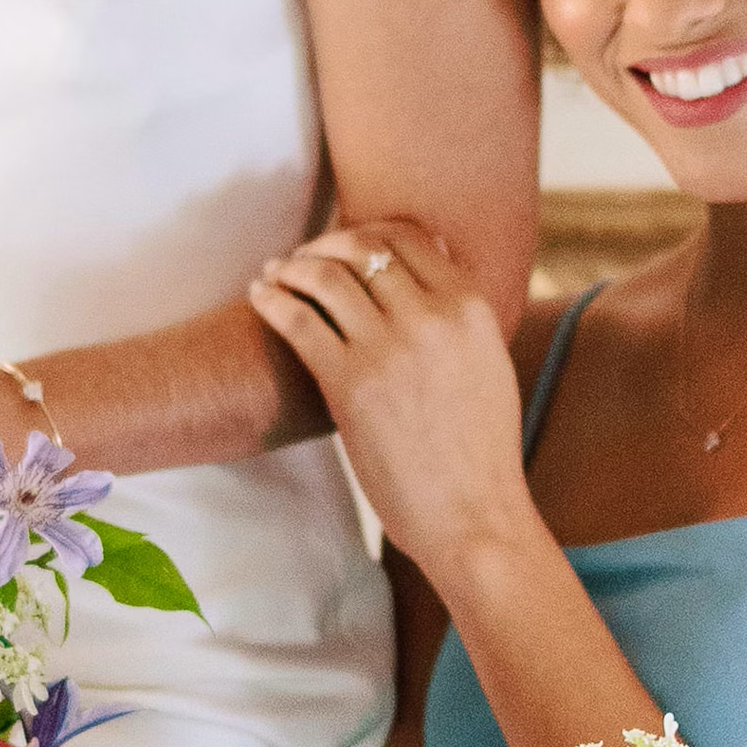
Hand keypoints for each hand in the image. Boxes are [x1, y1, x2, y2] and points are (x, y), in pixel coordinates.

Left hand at [249, 223, 547, 571]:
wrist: (473, 515)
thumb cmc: (480, 449)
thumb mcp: (487, 363)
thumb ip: (460, 315)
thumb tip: (435, 262)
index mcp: (471, 308)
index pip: (408, 236)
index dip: (368, 232)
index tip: (344, 244)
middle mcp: (432, 317)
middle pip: (363, 248)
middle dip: (324, 245)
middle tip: (302, 258)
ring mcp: (389, 347)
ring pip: (326, 276)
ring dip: (292, 267)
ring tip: (275, 274)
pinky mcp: (350, 383)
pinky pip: (298, 320)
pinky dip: (272, 299)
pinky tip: (258, 296)